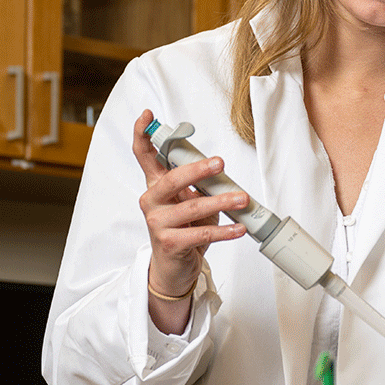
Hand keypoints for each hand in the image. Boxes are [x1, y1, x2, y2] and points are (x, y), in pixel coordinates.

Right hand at [132, 109, 249, 297]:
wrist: (174, 267)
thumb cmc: (184, 229)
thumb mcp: (189, 201)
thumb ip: (198, 183)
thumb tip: (218, 169)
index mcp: (156, 186)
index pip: (144, 156)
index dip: (142, 134)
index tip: (147, 116)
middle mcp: (152, 201)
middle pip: (171, 179)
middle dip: (197, 170)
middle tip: (220, 163)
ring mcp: (158, 224)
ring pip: (192, 208)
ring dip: (221, 202)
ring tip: (242, 199)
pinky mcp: (170, 244)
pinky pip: (201, 235)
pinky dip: (224, 231)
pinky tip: (238, 228)